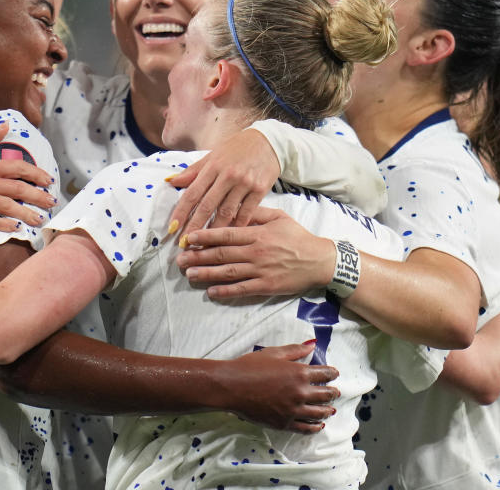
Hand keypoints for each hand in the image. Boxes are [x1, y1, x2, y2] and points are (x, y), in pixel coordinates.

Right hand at [0, 123, 56, 231]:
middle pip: (17, 189)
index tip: (48, 180)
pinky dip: (3, 225)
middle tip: (52, 201)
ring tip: (40, 219)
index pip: (17, 168)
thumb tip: (6, 126)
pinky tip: (15, 228)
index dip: (36, 174)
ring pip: (7, 207)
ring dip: (26, 213)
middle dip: (38, 196)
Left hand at [166, 129, 279, 241]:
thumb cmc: (237, 148)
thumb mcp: (213, 155)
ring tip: (204, 246)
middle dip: (194, 227)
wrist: (269, 142)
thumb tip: (172, 181)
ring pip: (226, 213)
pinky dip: (236, 226)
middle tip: (185, 244)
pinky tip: (228, 238)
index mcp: (213, 166)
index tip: (173, 228)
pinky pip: (246, 213)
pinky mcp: (260, 190)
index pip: (192, 193)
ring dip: (214, 231)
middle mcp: (228, 175)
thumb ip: (193, 171)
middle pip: (207, 206)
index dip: (181, 212)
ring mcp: (245, 183)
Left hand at [176, 207, 332, 299]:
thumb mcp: (278, 218)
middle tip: (179, 259)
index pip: (226, 233)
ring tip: (189, 274)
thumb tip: (235, 207)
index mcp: (257, 233)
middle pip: (221, 254)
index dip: (205, 236)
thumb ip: (256, 213)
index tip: (189, 237)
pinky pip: (241, 289)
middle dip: (198, 256)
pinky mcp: (266, 286)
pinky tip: (210, 291)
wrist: (319, 261)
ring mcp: (260, 270)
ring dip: (206, 273)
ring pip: (227, 272)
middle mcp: (256, 252)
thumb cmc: (297, 237)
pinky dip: (225, 291)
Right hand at [219, 341, 338, 432]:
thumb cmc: (250, 366)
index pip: (325, 374)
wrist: (231, 386)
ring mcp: (293, 410)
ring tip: (331, 409)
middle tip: (336, 392)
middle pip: (325, 395)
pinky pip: (306, 428)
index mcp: (299, 373)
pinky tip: (319, 425)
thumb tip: (312, 345)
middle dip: (333, 393)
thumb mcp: (273, 353)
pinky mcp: (284, 423)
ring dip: (328, 410)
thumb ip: (295, 350)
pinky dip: (315, 427)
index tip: (334, 374)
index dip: (332, 373)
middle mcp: (300, 393)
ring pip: (319, 413)